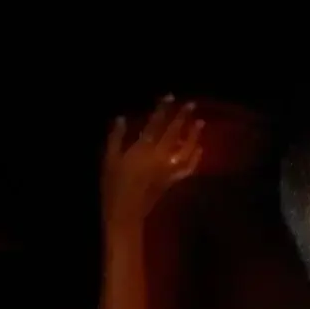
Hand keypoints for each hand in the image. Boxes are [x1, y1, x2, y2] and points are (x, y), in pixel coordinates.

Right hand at [101, 99, 207, 232]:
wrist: (126, 212)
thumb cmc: (113, 184)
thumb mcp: (109, 158)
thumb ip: (116, 137)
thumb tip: (121, 118)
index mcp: (143, 149)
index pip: (155, 124)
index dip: (163, 109)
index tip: (169, 96)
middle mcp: (160, 157)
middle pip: (174, 133)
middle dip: (183, 117)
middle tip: (191, 104)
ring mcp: (170, 169)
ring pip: (186, 149)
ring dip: (194, 135)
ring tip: (200, 122)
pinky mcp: (174, 180)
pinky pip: (188, 167)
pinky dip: (195, 157)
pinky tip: (199, 149)